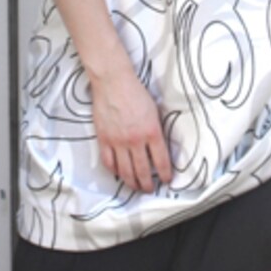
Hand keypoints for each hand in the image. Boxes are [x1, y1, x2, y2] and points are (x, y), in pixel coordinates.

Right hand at [91, 63, 172, 193]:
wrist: (113, 81)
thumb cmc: (135, 91)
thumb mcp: (154, 111)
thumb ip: (156, 131)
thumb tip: (159, 148)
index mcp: (152, 132)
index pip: (161, 161)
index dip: (165, 174)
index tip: (166, 180)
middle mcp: (136, 140)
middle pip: (143, 171)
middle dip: (147, 185)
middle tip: (149, 189)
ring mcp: (118, 141)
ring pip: (126, 171)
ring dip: (132, 183)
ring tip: (135, 187)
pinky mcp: (104, 139)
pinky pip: (109, 162)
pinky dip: (114, 172)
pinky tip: (118, 174)